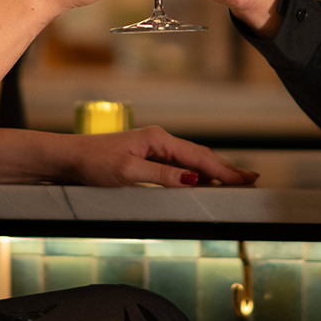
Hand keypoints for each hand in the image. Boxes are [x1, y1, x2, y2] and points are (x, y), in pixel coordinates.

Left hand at [65, 126, 259, 187]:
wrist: (68, 158)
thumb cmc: (93, 164)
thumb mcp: (127, 173)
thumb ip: (161, 175)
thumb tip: (193, 178)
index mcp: (158, 140)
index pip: (199, 157)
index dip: (224, 170)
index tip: (246, 179)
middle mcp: (159, 141)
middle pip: (200, 156)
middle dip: (226, 169)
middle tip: (251, 179)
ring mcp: (153, 148)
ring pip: (191, 160)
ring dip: (213, 170)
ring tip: (235, 180)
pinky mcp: (146, 158)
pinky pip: (178, 164)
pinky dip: (195, 172)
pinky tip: (203, 180)